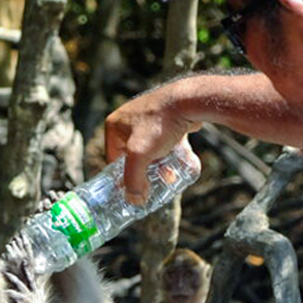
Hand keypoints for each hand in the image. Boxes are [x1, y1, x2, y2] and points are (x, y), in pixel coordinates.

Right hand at [104, 86, 197, 203]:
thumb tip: (134, 201)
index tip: (138, 190)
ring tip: (171, 176)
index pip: (113, 159)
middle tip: (157, 184)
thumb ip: (133, 180)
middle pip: (133, 155)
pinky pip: (164, 139)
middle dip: (145, 171)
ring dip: (159, 164)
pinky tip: (180, 161)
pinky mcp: (165, 116)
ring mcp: (147, 116)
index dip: (126, 177)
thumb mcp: (140, 155)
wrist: (188, 101)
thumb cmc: (159, 124)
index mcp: (114, 124)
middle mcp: (128, 118)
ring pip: (150, 148)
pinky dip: (170, 152)